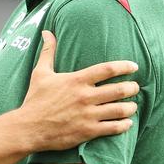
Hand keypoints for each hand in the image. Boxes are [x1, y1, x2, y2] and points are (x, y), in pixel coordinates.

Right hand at [22, 31, 138, 151]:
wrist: (29, 127)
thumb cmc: (35, 99)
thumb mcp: (40, 73)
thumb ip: (47, 52)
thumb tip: (47, 32)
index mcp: (76, 80)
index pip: (107, 69)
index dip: (124, 66)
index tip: (133, 66)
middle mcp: (84, 96)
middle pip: (118, 89)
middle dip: (132, 88)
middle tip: (134, 87)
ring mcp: (88, 114)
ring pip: (120, 109)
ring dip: (131, 107)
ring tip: (132, 105)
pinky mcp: (88, 131)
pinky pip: (114, 128)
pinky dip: (125, 125)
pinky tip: (127, 122)